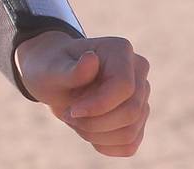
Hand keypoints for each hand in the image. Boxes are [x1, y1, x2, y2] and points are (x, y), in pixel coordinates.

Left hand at [15, 31, 149, 157]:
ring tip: (74, 120)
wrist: (55, 80)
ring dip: (96, 135)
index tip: (72, 111)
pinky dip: (104, 145)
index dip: (99, 106)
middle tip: (68, 116)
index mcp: (120, 50)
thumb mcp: (52, 69)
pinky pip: (129, 145)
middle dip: (95, 123)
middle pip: (131, 112)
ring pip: (130, 132)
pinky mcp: (138, 118)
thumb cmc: (52, 69)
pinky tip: (86, 130)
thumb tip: (91, 60)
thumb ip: (71, 70)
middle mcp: (138, 70)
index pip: (124, 86)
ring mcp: (141, 95)